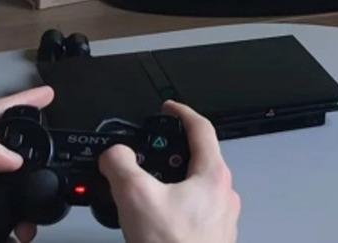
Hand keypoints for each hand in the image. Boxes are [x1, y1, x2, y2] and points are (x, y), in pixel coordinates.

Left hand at [0, 86, 54, 242]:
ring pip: (9, 184)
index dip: (21, 101)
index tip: (46, 95)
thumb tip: (11, 155)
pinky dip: (21, 219)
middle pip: (3, 145)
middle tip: (50, 135)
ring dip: (30, 186)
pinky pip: (6, 217)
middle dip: (30, 137)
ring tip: (43, 190)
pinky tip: (25, 226)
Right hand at [99, 101, 239, 242]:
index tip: (169, 108)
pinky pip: (194, 211)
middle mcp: (223, 193)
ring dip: (172, 184)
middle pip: (199, 159)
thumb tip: (114, 154)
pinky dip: (175, 208)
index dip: (182, 112)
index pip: (202, 128)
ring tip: (147, 194)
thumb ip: (121, 167)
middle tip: (149, 157)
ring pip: (195, 187)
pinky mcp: (214, 237)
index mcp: (213, 175)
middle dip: (171, 155)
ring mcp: (221, 217)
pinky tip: (157, 222)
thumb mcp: (137, 199)